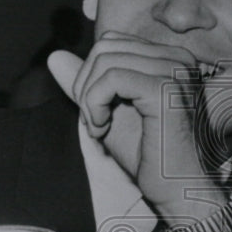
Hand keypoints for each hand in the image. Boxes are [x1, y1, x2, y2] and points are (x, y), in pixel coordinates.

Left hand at [49, 34, 207, 212]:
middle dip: (86, 85)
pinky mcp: (166, 88)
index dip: (90, 76)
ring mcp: (175, 70)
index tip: (95, 113)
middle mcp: (178, 58)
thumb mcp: (108, 112)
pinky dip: (95, 103)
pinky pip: (112, 77)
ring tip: (99, 128)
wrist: (176, 189)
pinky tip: (102, 129)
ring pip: (106, 60)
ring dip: (89, 98)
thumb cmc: (147, 157)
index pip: (111, 42)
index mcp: (169, 59)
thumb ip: (86, 83)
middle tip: (93, 122)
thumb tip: (54, 56)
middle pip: (105, 46)